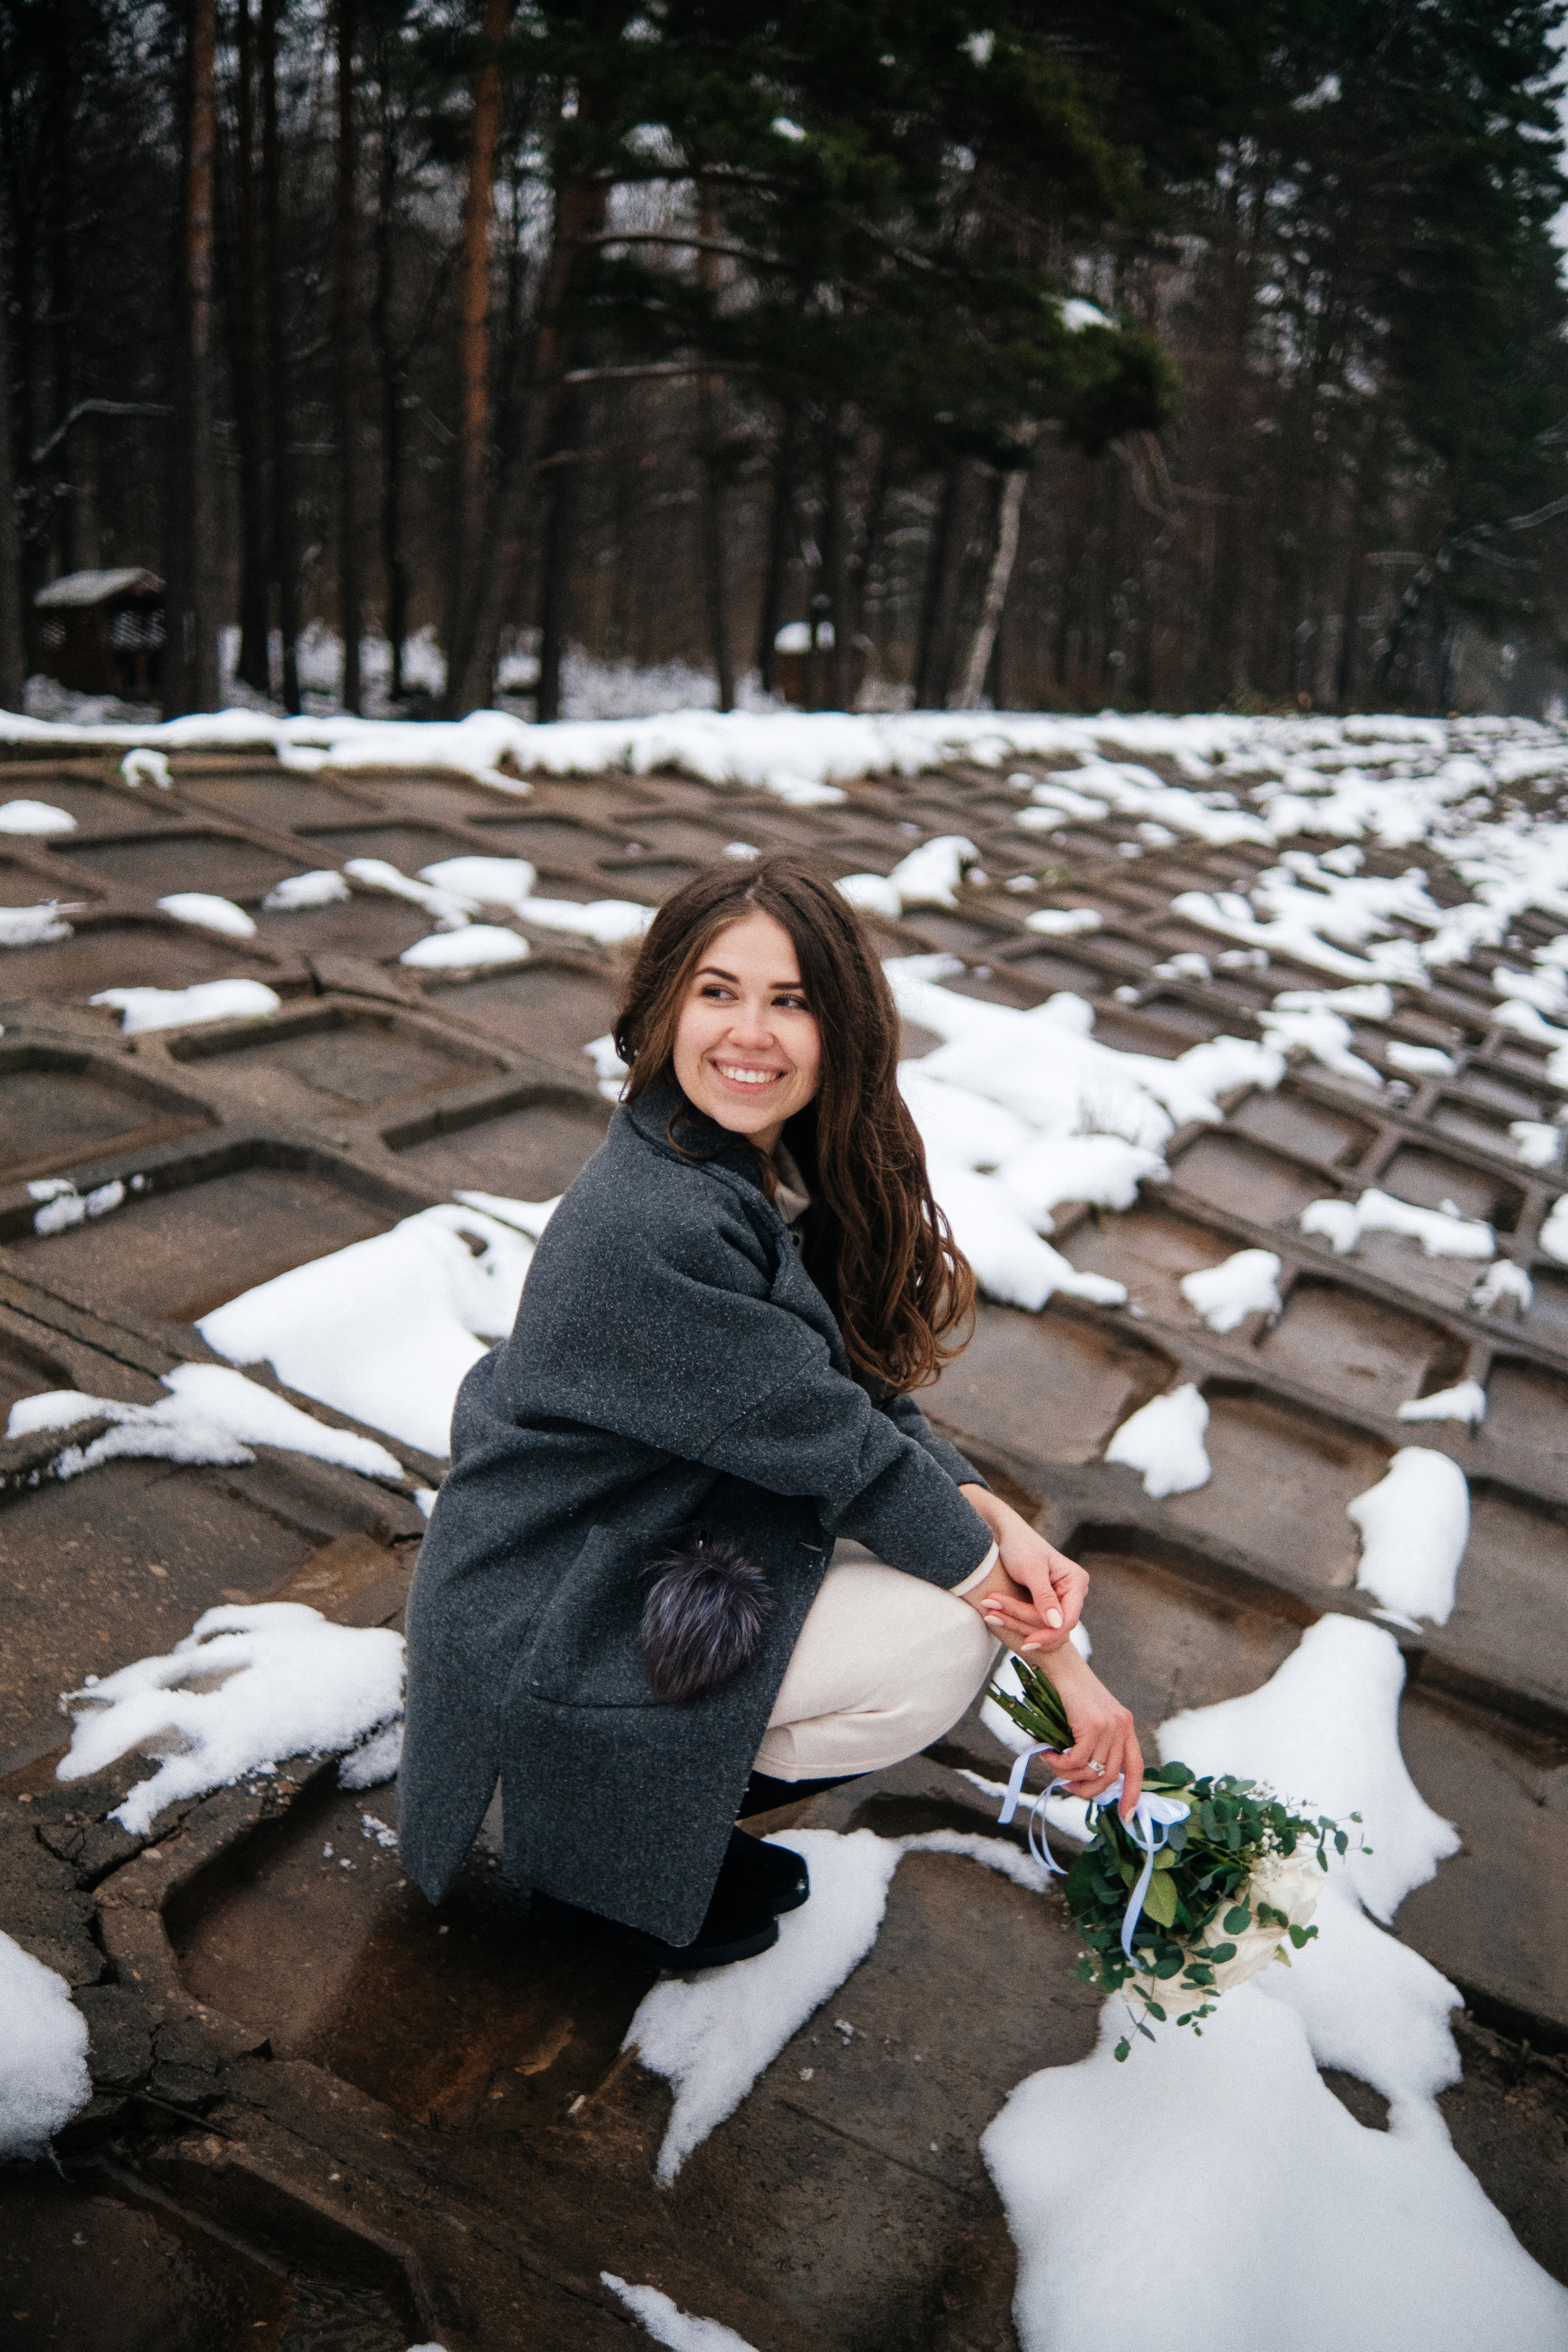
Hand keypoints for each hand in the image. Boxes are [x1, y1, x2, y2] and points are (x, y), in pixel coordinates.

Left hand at [957, 1485, 1087, 1654]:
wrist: (1004, 1534)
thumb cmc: (1019, 1545)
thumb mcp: (1031, 1569)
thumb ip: (1045, 1597)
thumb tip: (1058, 1625)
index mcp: (1076, 1582)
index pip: (1068, 1620)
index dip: (1049, 1634)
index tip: (1026, 1642)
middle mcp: (1071, 1593)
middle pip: (1052, 1626)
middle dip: (1023, 1623)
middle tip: (992, 1615)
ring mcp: (1058, 1600)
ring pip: (1040, 1626)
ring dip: (1014, 1622)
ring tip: (989, 1614)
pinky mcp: (1043, 1604)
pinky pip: (1031, 1621)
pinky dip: (1013, 1619)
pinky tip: (995, 1615)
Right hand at [1031, 1645, 1143, 1819]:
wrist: (1059, 1663)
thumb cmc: (1067, 1693)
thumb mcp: (1088, 1720)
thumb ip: (1093, 1745)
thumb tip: (1087, 1779)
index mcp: (1126, 1727)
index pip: (1136, 1769)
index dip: (1132, 1795)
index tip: (1126, 1817)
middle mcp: (1123, 1726)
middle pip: (1111, 1777)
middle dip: (1087, 1791)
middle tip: (1067, 1786)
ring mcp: (1110, 1725)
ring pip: (1093, 1771)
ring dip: (1068, 1776)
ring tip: (1053, 1765)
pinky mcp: (1093, 1724)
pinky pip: (1078, 1760)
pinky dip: (1061, 1764)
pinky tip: (1049, 1755)